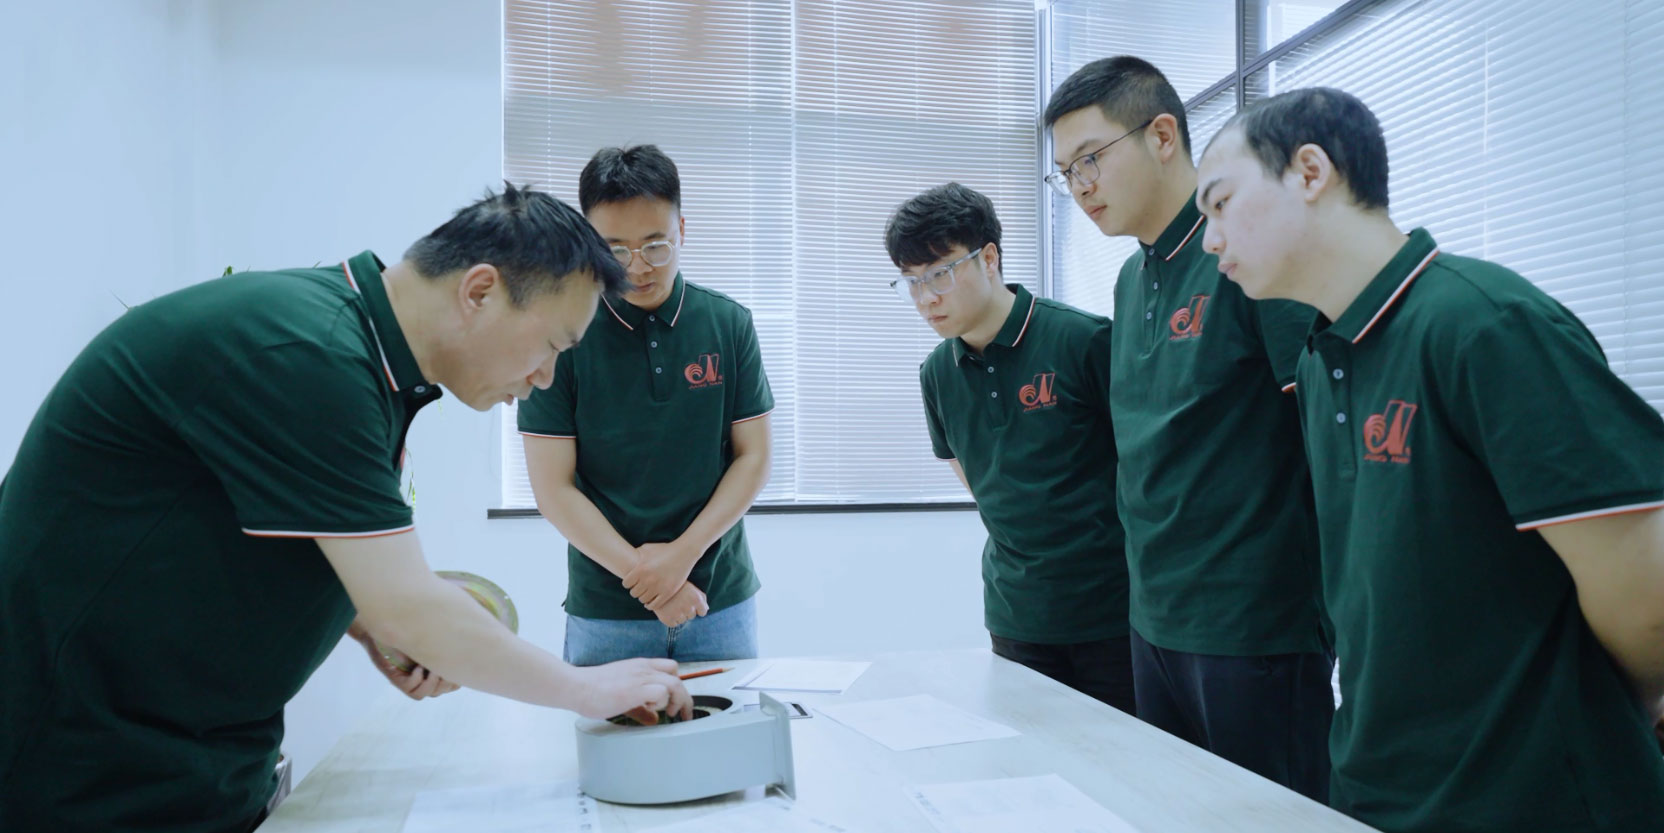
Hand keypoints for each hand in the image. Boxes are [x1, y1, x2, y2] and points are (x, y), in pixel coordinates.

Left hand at [351, 626, 460, 700]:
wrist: (377, 626)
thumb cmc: (406, 625)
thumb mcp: (431, 631)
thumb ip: (446, 637)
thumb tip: (475, 634)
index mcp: (434, 665)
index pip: (453, 683)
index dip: (458, 679)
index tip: (459, 667)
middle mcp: (423, 675)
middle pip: (443, 689)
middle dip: (447, 682)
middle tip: (444, 668)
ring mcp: (409, 678)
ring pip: (427, 693)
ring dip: (433, 684)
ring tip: (432, 671)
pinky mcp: (395, 679)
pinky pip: (412, 690)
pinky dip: (417, 681)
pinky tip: (417, 669)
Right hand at [572, 658, 692, 723]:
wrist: (576, 686)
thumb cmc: (594, 690)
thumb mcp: (623, 697)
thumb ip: (641, 708)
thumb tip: (654, 720)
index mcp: (641, 666)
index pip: (671, 667)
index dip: (679, 685)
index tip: (680, 703)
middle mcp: (643, 669)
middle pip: (677, 677)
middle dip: (684, 698)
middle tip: (683, 714)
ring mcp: (640, 677)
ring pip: (674, 683)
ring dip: (675, 700)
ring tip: (668, 713)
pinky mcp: (635, 689)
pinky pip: (661, 692)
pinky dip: (661, 702)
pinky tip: (650, 709)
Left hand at [622, 541, 699, 609]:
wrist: (684, 553)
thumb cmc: (665, 549)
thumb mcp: (648, 548)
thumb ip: (636, 553)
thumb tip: (625, 556)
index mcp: (641, 569)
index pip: (626, 584)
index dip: (628, 583)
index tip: (632, 582)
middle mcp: (648, 579)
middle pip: (634, 593)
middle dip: (636, 590)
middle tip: (640, 588)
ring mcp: (658, 587)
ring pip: (643, 600)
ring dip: (643, 597)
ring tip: (646, 593)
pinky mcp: (668, 593)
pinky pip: (654, 605)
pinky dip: (650, 605)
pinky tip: (650, 601)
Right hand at [652, 583, 709, 627]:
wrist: (656, 584)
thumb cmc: (676, 586)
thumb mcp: (691, 587)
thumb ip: (701, 597)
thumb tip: (706, 609)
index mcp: (696, 599)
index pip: (703, 612)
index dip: (697, 608)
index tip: (690, 603)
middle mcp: (688, 608)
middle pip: (692, 616)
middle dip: (687, 610)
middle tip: (678, 601)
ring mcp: (678, 614)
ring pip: (683, 620)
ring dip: (678, 615)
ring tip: (672, 604)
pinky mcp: (667, 619)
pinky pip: (674, 624)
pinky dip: (670, 619)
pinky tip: (667, 610)